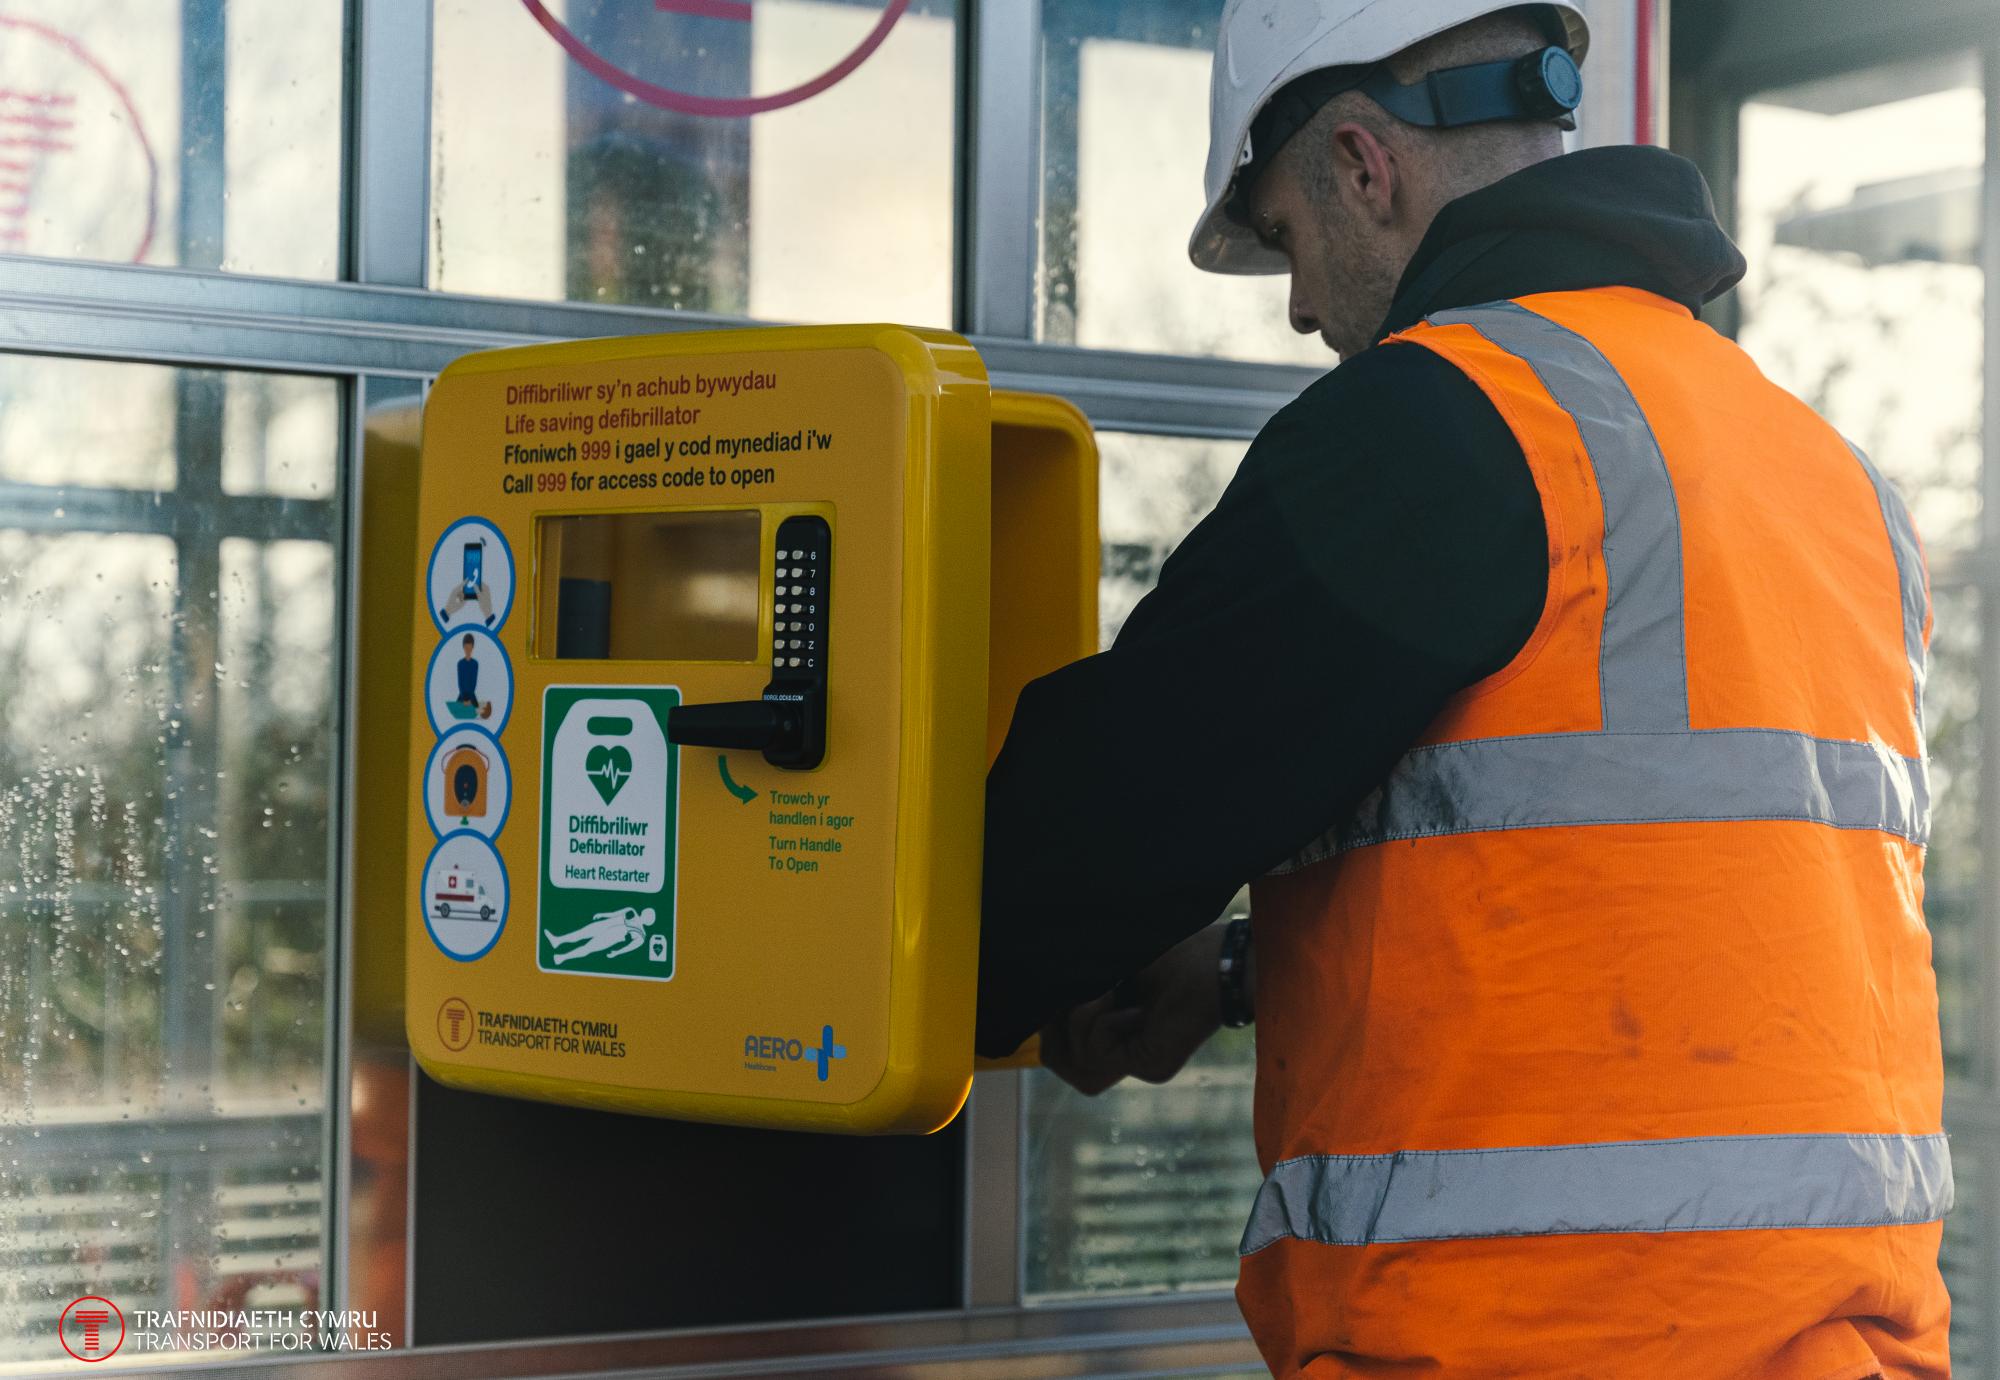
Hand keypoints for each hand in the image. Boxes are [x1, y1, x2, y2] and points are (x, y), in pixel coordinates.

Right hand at [1039, 924, 1228, 1094]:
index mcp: (1113, 1030)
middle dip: (1053, 1024)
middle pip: (1057, 1061)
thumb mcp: (1103, 968)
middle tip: (1078, 992)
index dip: (1045, 1023)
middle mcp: (1123, 1053)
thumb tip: (1030, 998)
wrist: (1213, 961)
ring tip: (1109, 990)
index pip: (1059, 1047)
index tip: (1051, 993)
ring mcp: (1136, 1063)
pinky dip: (1103, 1020)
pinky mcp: (1148, 1067)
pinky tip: (1129, 1003)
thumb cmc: (1166, 952)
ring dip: (1080, 1017)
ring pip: (1074, 1061)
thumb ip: (1072, 987)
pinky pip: (1097, 1052)